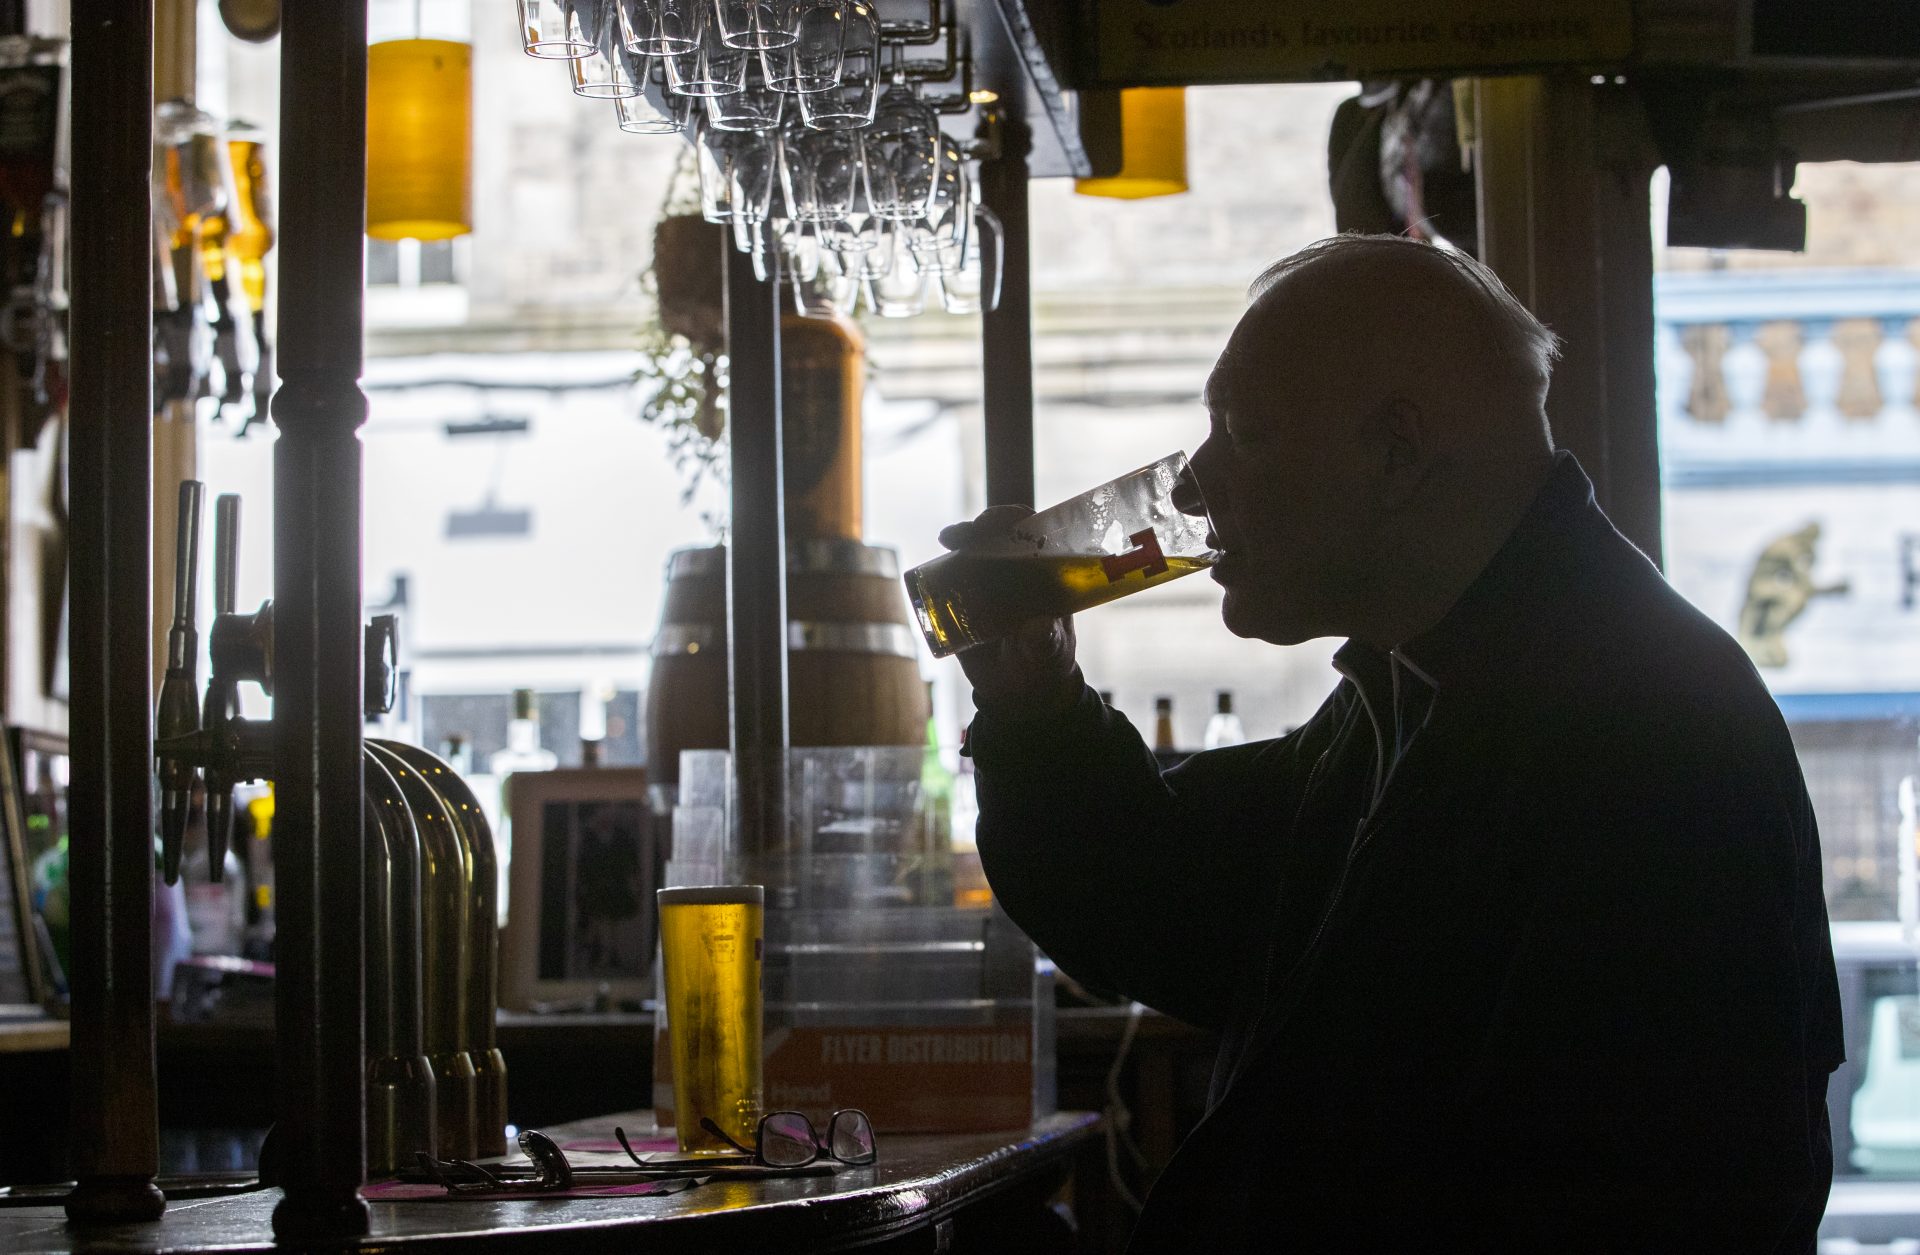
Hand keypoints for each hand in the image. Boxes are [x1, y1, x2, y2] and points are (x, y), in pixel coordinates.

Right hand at [937, 505, 1078, 712]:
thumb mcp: (1048, 654)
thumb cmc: (1044, 666)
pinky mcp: (965, 602)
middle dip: (983, 525)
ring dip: (960, 538)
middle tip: (970, 532)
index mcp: (1045, 576)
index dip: (1019, 519)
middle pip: (999, 536)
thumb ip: (1046, 642)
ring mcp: (989, 585)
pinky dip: (937, 569)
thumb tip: (1040, 626)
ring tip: (949, 539)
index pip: (1035, 534)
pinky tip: (929, 567)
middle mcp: (1017, 573)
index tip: (1005, 520)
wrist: (1018, 694)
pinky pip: (949, 580)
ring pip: (973, 552)